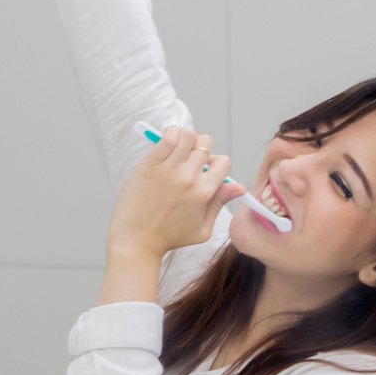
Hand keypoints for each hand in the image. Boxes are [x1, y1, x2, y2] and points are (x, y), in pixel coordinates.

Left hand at [108, 125, 240, 259]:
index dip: (216, 163)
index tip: (205, 170)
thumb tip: (239, 186)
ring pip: (188, 134)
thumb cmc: (169, 238)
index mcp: (204, 193)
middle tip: (188, 161)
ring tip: (178, 150)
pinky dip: (171, 133)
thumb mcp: (202, 229)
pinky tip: (168, 144)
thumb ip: (220, 204)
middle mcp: (188, 178)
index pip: (223, 162)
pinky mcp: (150, 164)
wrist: (136, 240)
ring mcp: (168, 169)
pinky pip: (168, 136)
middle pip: (205, 144)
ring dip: (186, 139)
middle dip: (200, 150)